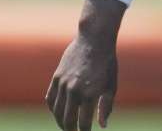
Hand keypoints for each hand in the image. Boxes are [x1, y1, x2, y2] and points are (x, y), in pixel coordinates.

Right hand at [46, 1, 122, 130]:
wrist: (94, 40)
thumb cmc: (107, 63)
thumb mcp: (111, 84)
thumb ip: (106, 106)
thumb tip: (103, 126)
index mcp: (90, 93)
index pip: (83, 122)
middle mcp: (74, 90)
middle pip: (67, 120)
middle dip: (71, 129)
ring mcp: (62, 83)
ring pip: (56, 111)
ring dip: (60, 121)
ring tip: (67, 126)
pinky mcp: (55, 78)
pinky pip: (50, 99)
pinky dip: (53, 109)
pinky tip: (59, 113)